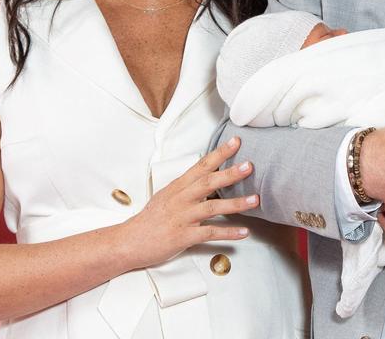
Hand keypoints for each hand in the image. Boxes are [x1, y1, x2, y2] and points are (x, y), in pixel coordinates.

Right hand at [122, 136, 259, 268]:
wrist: (130, 241)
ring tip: (255, 200)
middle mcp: (181, 199)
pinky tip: (244, 232)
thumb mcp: (167, 195)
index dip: (219, 153)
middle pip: (208, 182)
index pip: (201, 165)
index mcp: (178, 187)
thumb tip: (206, 175)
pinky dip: (228, 233)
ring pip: (212, 207)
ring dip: (236, 204)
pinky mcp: (183, 236)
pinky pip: (210, 233)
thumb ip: (187, 186)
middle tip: (249, 166)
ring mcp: (182, 217)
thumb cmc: (150, 219)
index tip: (236, 142)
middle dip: (230, 173)